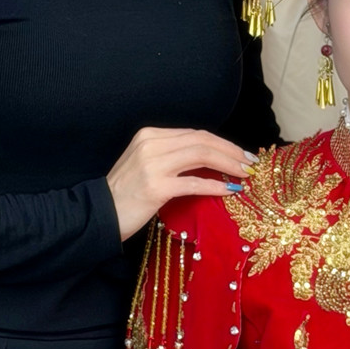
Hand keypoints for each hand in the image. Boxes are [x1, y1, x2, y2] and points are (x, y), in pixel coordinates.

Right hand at [106, 127, 254, 240]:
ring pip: (201, 156)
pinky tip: (230, 190)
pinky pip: (194, 183)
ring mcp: (152, 164)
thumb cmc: (126, 193)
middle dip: (231, 151)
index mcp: (150, 135)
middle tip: (250, 164)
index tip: (241, 154)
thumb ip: (173, 156)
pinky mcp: (155, 187)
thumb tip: (211, 158)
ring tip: (245, 175)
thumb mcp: (147, 163)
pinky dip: (215, 185)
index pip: (196, 134)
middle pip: (202, 141)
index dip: (223, 143)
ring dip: (228, 165)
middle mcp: (151, 144)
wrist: (99, 214)